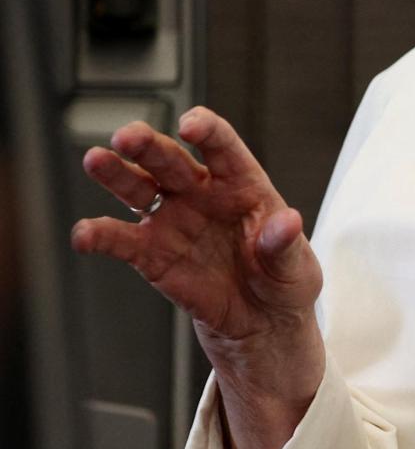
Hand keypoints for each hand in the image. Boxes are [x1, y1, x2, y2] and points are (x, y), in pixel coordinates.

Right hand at [72, 106, 323, 448]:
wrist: (262, 322)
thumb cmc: (284, 282)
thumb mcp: (296, 268)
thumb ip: (285, 245)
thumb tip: (286, 222)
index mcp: (243, 185)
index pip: (223, 148)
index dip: (207, 131)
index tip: (191, 126)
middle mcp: (202, 194)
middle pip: (171, 159)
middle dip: (149, 145)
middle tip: (127, 136)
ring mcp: (173, 220)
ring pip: (138, 188)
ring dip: (116, 173)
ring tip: (96, 159)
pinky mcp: (151, 254)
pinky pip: (121, 241)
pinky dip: (100, 236)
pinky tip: (84, 234)